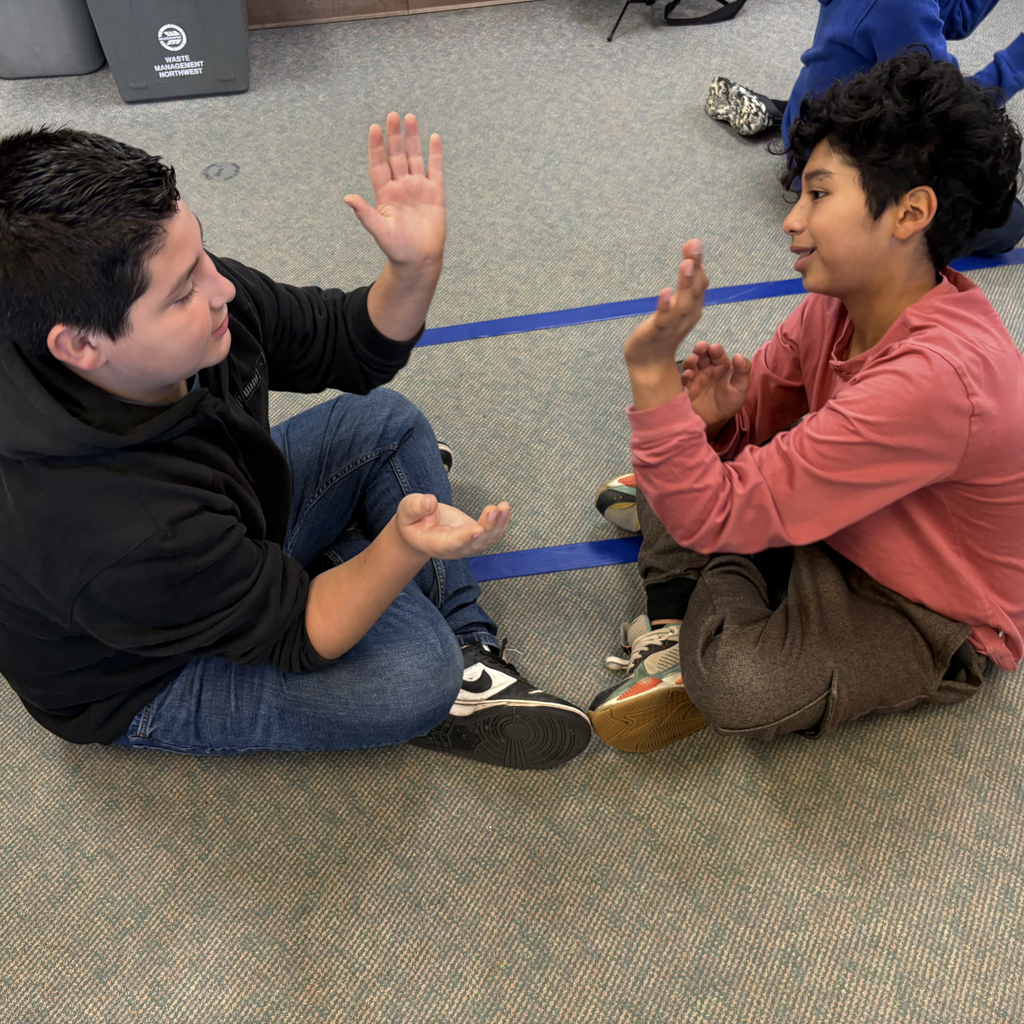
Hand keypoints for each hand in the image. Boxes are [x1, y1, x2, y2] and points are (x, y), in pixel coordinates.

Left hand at [344, 112, 445, 269]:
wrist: (419, 260)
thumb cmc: (397, 249)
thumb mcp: (380, 231)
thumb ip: (365, 213)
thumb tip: (348, 198)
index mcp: (386, 194)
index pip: (379, 165)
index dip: (376, 147)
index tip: (374, 128)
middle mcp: (401, 187)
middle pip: (396, 156)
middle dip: (394, 136)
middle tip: (393, 115)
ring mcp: (418, 189)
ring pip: (414, 158)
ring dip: (412, 139)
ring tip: (410, 118)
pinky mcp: (435, 194)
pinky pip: (435, 169)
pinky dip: (435, 154)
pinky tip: (434, 137)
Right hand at [395, 493, 509, 559]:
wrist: (419, 531)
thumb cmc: (412, 521)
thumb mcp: (406, 511)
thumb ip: (416, 507)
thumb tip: (431, 502)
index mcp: (436, 544)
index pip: (453, 543)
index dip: (466, 538)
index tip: (478, 530)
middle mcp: (455, 548)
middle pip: (475, 543)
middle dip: (487, 527)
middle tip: (493, 509)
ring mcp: (468, 544)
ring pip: (488, 539)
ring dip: (498, 524)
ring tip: (504, 506)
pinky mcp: (476, 536)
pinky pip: (492, 533)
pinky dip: (501, 523)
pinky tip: (505, 509)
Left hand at [624, 240, 708, 369]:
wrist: (650, 363)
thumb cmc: (663, 333)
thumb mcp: (678, 307)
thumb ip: (687, 288)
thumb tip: (694, 263)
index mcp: (693, 308)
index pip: (699, 283)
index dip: (698, 264)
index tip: (694, 243)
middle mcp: (687, 315)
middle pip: (695, 289)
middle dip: (695, 267)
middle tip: (694, 245)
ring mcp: (673, 324)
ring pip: (683, 303)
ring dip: (685, 283)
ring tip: (686, 263)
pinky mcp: (657, 332)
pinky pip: (663, 319)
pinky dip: (665, 306)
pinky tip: (665, 292)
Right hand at [679, 340, 750, 432]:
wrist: (717, 421)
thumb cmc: (730, 402)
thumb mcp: (740, 387)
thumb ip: (742, 371)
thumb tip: (738, 355)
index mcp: (720, 366)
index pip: (717, 353)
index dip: (715, 350)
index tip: (714, 348)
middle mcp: (706, 369)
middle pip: (701, 355)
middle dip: (700, 349)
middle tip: (700, 347)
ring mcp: (695, 378)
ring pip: (690, 365)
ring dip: (690, 360)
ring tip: (693, 360)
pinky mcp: (686, 388)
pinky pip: (683, 380)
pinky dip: (684, 376)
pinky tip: (688, 375)